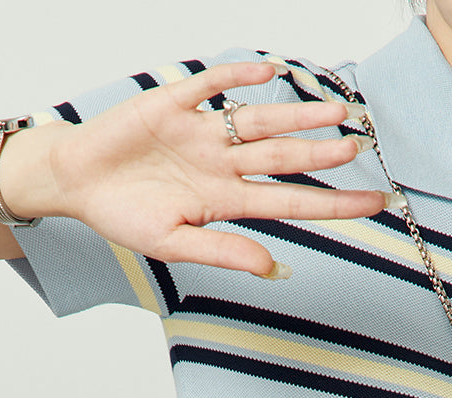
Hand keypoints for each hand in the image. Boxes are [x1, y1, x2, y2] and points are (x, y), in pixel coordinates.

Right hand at [45, 60, 391, 277]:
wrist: (77, 182)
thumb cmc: (123, 216)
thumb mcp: (173, 244)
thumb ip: (223, 252)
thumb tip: (273, 268)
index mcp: (226, 201)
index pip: (290, 202)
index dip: (333, 204)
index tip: (374, 204)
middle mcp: (223, 164)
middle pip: (282, 158)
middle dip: (321, 154)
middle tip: (360, 147)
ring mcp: (201, 132)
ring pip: (258, 121)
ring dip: (296, 116)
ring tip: (336, 112)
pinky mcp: (173, 104)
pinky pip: (211, 87)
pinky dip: (237, 77)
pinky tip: (267, 75)